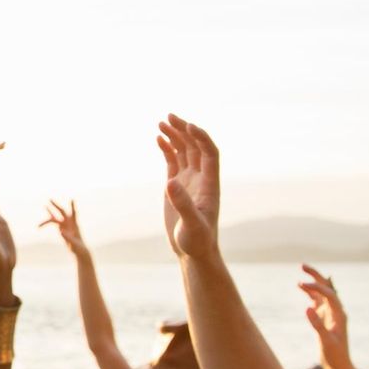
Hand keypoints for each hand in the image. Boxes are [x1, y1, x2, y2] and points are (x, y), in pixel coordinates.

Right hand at [39, 199, 87, 256]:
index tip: (72, 199)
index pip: (74, 213)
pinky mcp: (62, 229)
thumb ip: (67, 237)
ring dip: (50, 212)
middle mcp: (69, 223)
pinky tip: (44, 218)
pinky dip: (48, 221)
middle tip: (50, 199)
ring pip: (56, 217)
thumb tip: (60, 231)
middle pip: (62, 212)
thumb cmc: (78, 248)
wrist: (79, 251)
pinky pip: (54, 223)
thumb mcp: (73, 243)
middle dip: (56, 206)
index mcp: (74, 225)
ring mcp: (65, 225)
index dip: (73, 206)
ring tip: (45, 206)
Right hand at [155, 113, 220, 259]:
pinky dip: (167, 149)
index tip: (187, 126)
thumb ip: (182, 204)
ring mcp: (188, 181)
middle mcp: (201, 178)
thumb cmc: (198, 241)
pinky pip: (173, 161)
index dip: (201, 138)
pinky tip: (158, 138)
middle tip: (169, 117)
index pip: (210, 153)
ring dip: (175, 136)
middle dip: (184, 130)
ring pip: (184, 151)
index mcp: (209, 184)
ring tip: (161, 123)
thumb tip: (170, 182)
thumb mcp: (191, 225)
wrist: (194, 252)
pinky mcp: (176, 186)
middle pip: (195, 147)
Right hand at [300, 265, 349, 366]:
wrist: (338, 363)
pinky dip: (310, 292)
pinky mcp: (324, 317)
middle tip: (302, 266)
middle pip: (328, 288)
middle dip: (316, 276)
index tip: (300, 284)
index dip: (316, 287)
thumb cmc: (334, 354)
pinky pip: (317, 300)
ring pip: (322, 292)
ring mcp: (330, 313)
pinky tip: (301, 288)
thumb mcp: (326, 341)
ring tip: (301, 272)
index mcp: (340, 315)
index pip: (330, 295)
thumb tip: (307, 308)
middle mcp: (336, 311)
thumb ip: (317, 324)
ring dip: (312, 282)